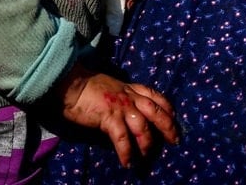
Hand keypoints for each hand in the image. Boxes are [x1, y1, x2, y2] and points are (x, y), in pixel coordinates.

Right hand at [53, 62, 179, 167]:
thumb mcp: (112, 86)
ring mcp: (121, 107)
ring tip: (146, 157)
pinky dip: (127, 151)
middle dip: (168, 126)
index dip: (167, 106)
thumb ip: (123, 96)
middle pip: (156, 111)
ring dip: (146, 144)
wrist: (71, 84)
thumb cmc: (87, 86)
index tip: (173, 116)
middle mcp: (130, 97)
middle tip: (175, 140)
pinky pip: (123, 138)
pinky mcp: (109, 117)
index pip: (155, 95)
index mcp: (130, 88)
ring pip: (142, 126)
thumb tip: (130, 110)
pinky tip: (127, 162)